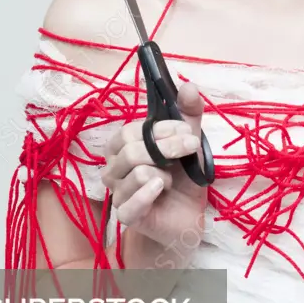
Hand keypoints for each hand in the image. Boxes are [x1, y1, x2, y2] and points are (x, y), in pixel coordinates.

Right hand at [100, 82, 207, 256]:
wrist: (187, 217)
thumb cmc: (183, 177)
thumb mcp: (189, 142)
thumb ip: (188, 114)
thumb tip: (188, 85)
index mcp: (123, 146)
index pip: (132, 131)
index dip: (162, 129)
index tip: (188, 132)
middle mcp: (114, 168)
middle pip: (131, 150)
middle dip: (167, 148)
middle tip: (188, 151)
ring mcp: (117, 193)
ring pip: (134, 173)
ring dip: (163, 173)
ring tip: (171, 180)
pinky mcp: (126, 216)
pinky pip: (130, 203)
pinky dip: (149, 193)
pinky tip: (161, 189)